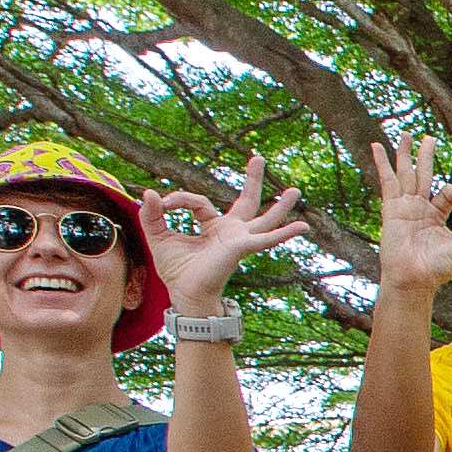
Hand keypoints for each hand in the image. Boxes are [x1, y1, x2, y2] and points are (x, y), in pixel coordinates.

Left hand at [147, 151, 319, 318]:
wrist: (185, 293)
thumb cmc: (176, 270)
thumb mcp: (159, 236)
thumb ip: (152, 216)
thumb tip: (148, 193)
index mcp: (213, 226)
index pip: (199, 201)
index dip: (180, 199)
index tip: (163, 203)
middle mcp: (231, 231)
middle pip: (247, 202)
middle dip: (253, 180)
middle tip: (257, 158)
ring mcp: (240, 240)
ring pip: (264, 219)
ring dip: (280, 206)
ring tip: (295, 190)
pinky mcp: (242, 247)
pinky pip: (266, 239)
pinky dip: (284, 234)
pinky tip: (303, 227)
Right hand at [367, 131, 451, 300]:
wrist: (415, 279)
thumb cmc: (439, 269)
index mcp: (438, 216)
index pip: (448, 192)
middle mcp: (420, 209)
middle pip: (424, 175)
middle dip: (426, 156)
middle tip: (429, 138)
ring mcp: (405, 207)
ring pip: (406, 174)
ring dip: (406, 154)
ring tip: (407, 134)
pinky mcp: (391, 208)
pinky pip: (387, 181)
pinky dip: (382, 163)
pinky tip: (377, 147)